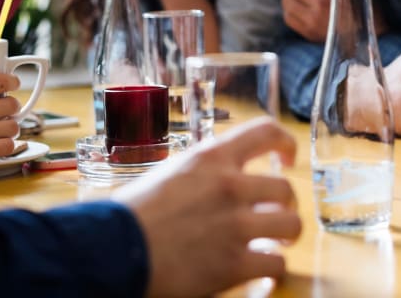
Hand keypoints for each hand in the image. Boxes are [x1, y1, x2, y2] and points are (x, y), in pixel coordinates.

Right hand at [0, 74, 20, 168]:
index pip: (0, 81)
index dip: (11, 81)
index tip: (13, 83)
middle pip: (12, 104)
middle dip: (11, 107)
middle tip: (5, 111)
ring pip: (13, 126)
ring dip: (8, 128)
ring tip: (0, 129)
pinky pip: (8, 146)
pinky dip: (5, 145)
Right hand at [116, 117, 301, 297]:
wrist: (108, 252)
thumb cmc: (129, 214)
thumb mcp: (169, 174)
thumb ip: (202, 174)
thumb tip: (216, 180)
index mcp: (212, 158)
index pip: (266, 131)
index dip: (285, 143)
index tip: (286, 157)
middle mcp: (230, 186)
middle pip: (285, 187)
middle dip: (285, 203)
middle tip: (276, 214)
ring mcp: (235, 225)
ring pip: (292, 223)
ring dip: (287, 234)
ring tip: (277, 242)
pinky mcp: (233, 264)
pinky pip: (276, 264)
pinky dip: (272, 268)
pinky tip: (262, 270)